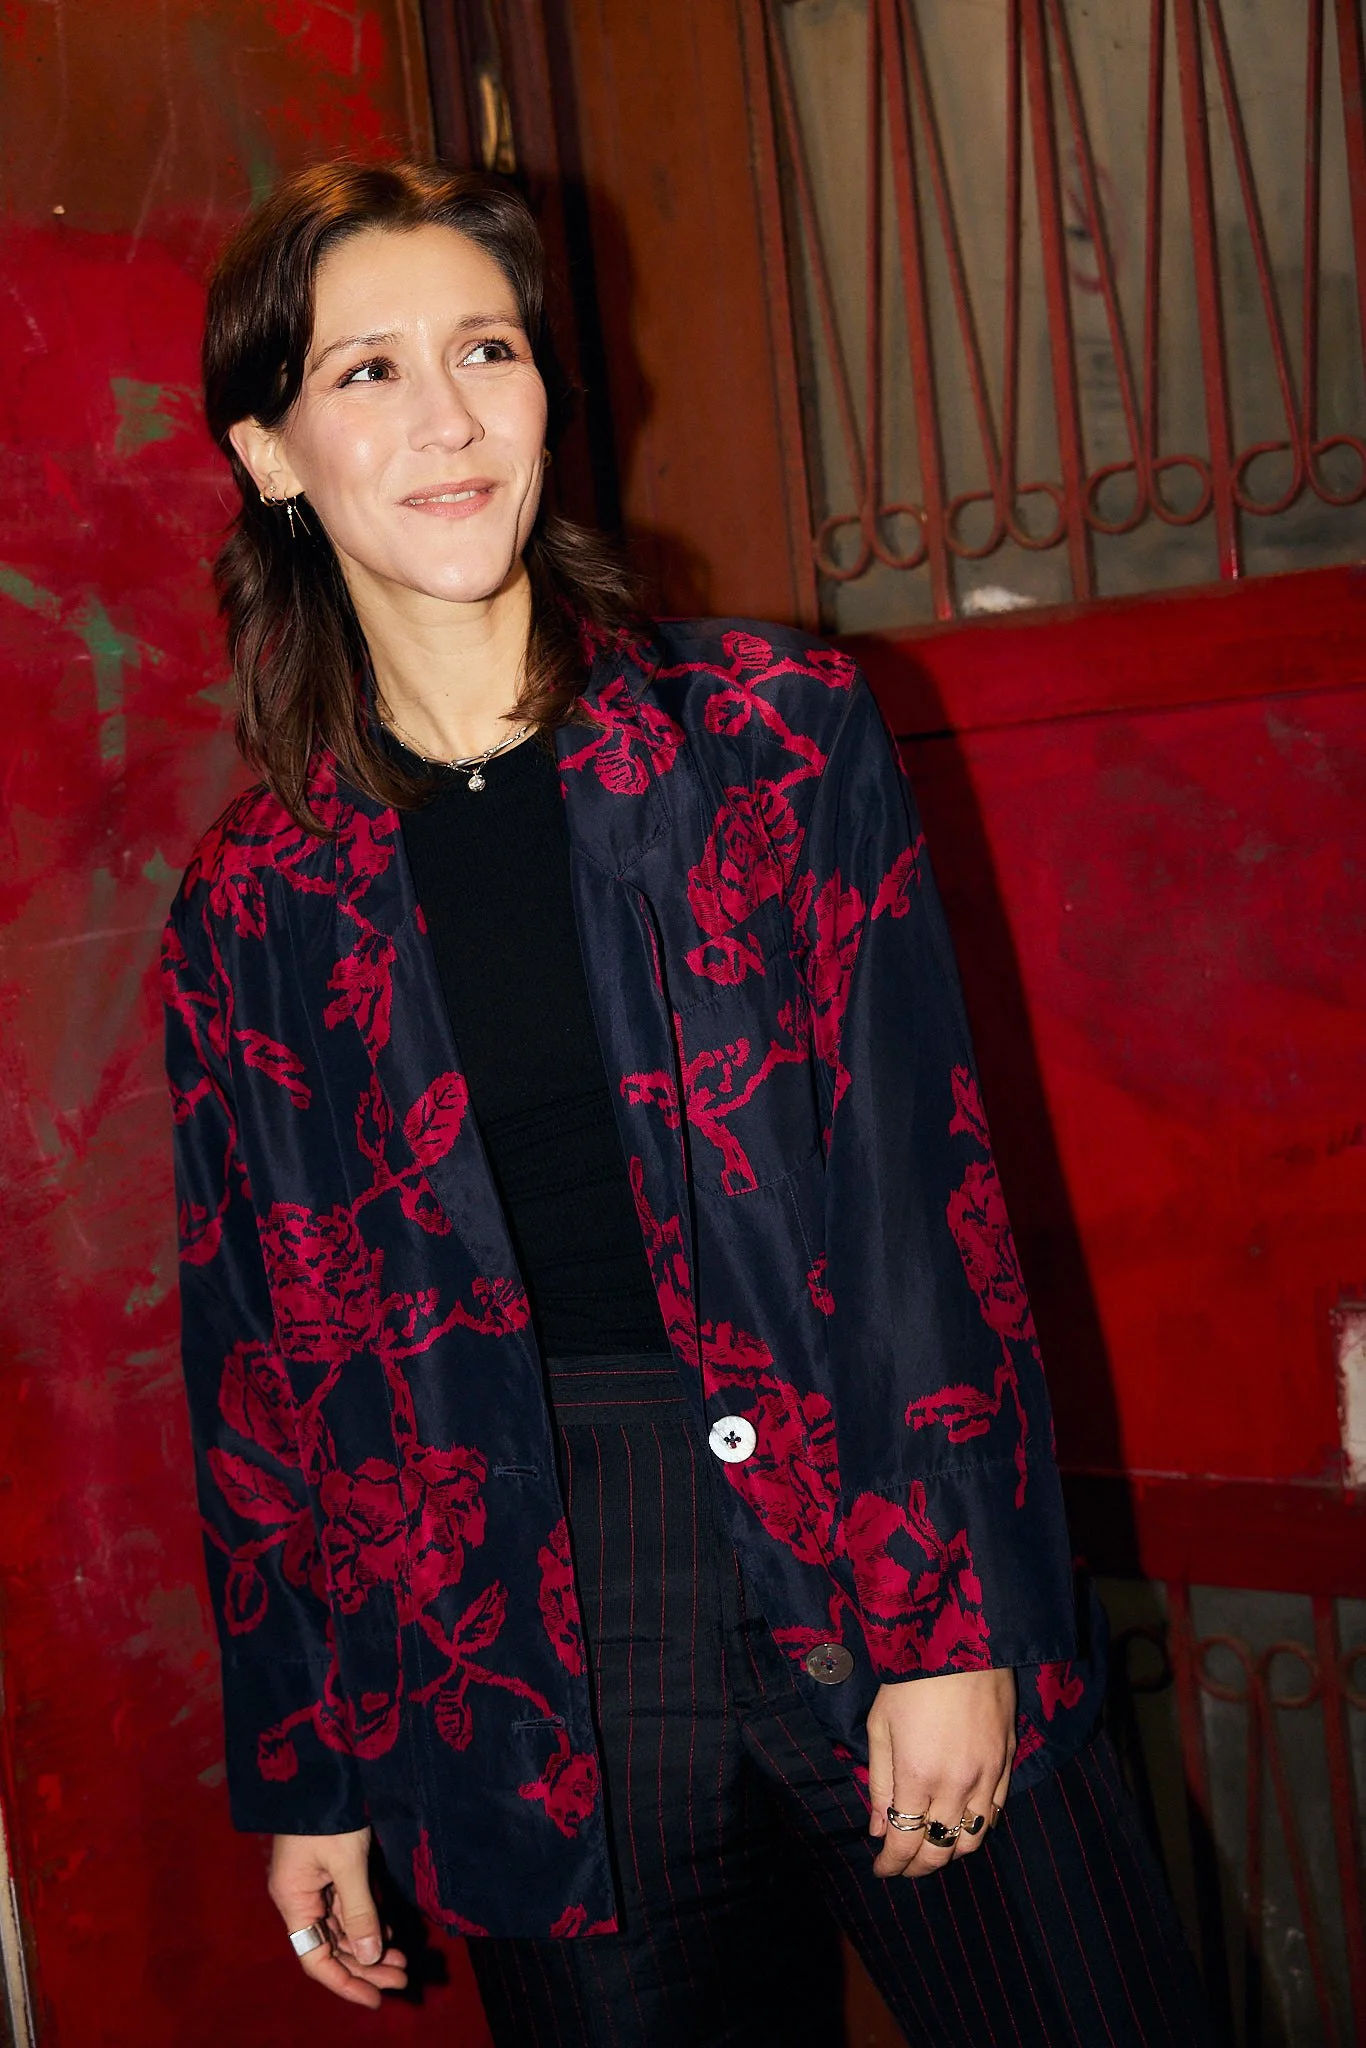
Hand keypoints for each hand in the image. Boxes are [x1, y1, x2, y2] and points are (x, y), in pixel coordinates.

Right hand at [269, 1829, 408, 2007]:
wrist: (323, 1766)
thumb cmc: (329, 1812)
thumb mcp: (347, 1862)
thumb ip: (358, 1910)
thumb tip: (370, 1954)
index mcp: (294, 1899)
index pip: (315, 1958)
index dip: (345, 1982)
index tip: (376, 1997)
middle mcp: (301, 1896)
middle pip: (332, 1947)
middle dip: (366, 1965)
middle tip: (403, 1976)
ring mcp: (316, 1883)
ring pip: (342, 1928)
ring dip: (370, 1944)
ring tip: (403, 1959)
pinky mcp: (332, 1868)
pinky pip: (348, 1906)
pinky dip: (368, 1920)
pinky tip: (390, 1931)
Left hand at [865, 1667, 1015, 1878]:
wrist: (962, 1641)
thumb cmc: (911, 1679)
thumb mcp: (880, 1726)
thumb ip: (879, 1783)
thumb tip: (878, 1830)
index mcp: (918, 1777)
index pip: (905, 1843)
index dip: (892, 1865)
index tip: (880, 1870)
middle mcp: (957, 1786)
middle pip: (940, 1850)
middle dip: (918, 1867)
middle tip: (902, 1866)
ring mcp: (988, 1776)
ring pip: (973, 1840)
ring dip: (950, 1852)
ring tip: (931, 1847)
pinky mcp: (1008, 1761)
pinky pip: (996, 1812)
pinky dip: (978, 1828)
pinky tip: (963, 1825)